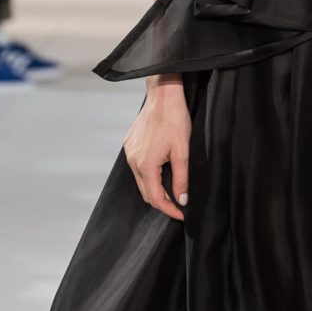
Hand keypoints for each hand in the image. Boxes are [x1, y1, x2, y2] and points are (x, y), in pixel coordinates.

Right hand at [124, 77, 191, 221]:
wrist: (163, 95)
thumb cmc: (175, 120)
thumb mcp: (183, 152)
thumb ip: (182, 179)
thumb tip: (182, 200)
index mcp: (146, 164)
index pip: (155, 198)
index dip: (169, 210)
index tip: (181, 215)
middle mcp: (133, 160)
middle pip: (145, 192)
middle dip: (162, 201)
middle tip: (179, 204)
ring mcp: (129, 152)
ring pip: (140, 180)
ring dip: (155, 187)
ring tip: (171, 188)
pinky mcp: (129, 144)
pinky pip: (136, 167)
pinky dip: (148, 174)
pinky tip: (161, 170)